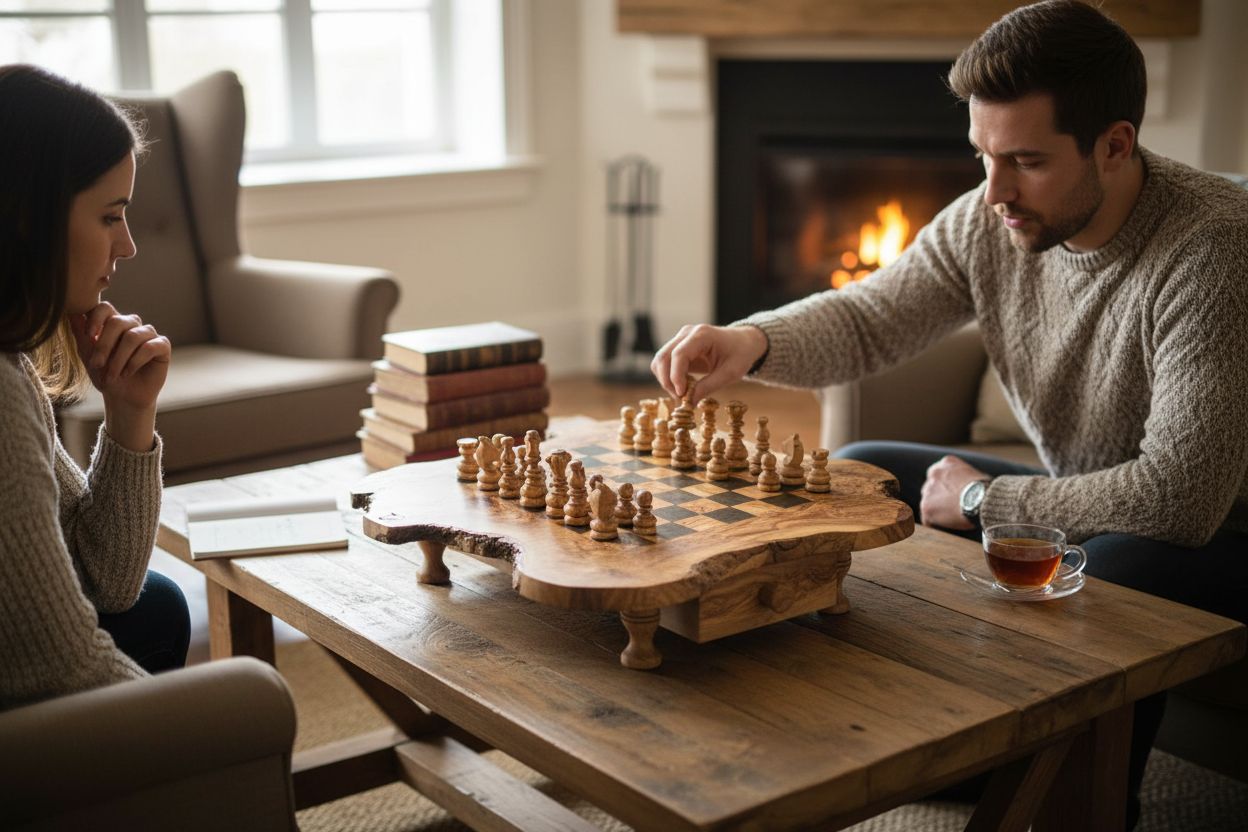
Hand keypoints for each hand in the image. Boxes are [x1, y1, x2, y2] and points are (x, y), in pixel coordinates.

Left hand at [70, 302, 170, 451]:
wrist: (123, 398)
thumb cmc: (105, 376)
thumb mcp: (88, 357)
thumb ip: (81, 335)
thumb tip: (71, 313)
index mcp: (113, 322)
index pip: (105, 308)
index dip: (96, 318)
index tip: (88, 335)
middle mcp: (132, 324)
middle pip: (118, 321)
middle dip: (104, 345)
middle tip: (97, 365)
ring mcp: (148, 334)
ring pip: (133, 336)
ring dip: (118, 359)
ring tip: (112, 375)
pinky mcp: (162, 346)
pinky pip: (149, 347)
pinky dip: (135, 362)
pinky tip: (127, 373)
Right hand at [650, 324, 767, 402]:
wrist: (743, 342)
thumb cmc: (740, 354)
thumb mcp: (730, 373)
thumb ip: (708, 386)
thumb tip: (689, 403)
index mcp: (702, 335)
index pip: (679, 354)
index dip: (676, 376)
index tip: (681, 394)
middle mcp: (686, 333)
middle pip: (663, 357)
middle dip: (668, 381)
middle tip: (681, 399)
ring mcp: (680, 339)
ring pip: (660, 361)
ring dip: (666, 381)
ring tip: (683, 394)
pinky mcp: (677, 347)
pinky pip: (664, 364)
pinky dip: (669, 378)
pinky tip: (683, 386)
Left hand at [919, 455, 987, 530]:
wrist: (981, 500)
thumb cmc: (986, 490)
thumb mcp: (976, 475)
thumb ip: (965, 479)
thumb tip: (969, 490)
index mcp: (947, 463)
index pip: (940, 475)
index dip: (946, 487)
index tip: (953, 495)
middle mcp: (934, 474)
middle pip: (931, 488)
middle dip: (939, 498)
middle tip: (952, 508)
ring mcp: (928, 490)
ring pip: (929, 503)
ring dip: (937, 510)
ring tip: (952, 518)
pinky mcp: (926, 507)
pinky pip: (928, 519)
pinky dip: (936, 523)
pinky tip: (949, 525)